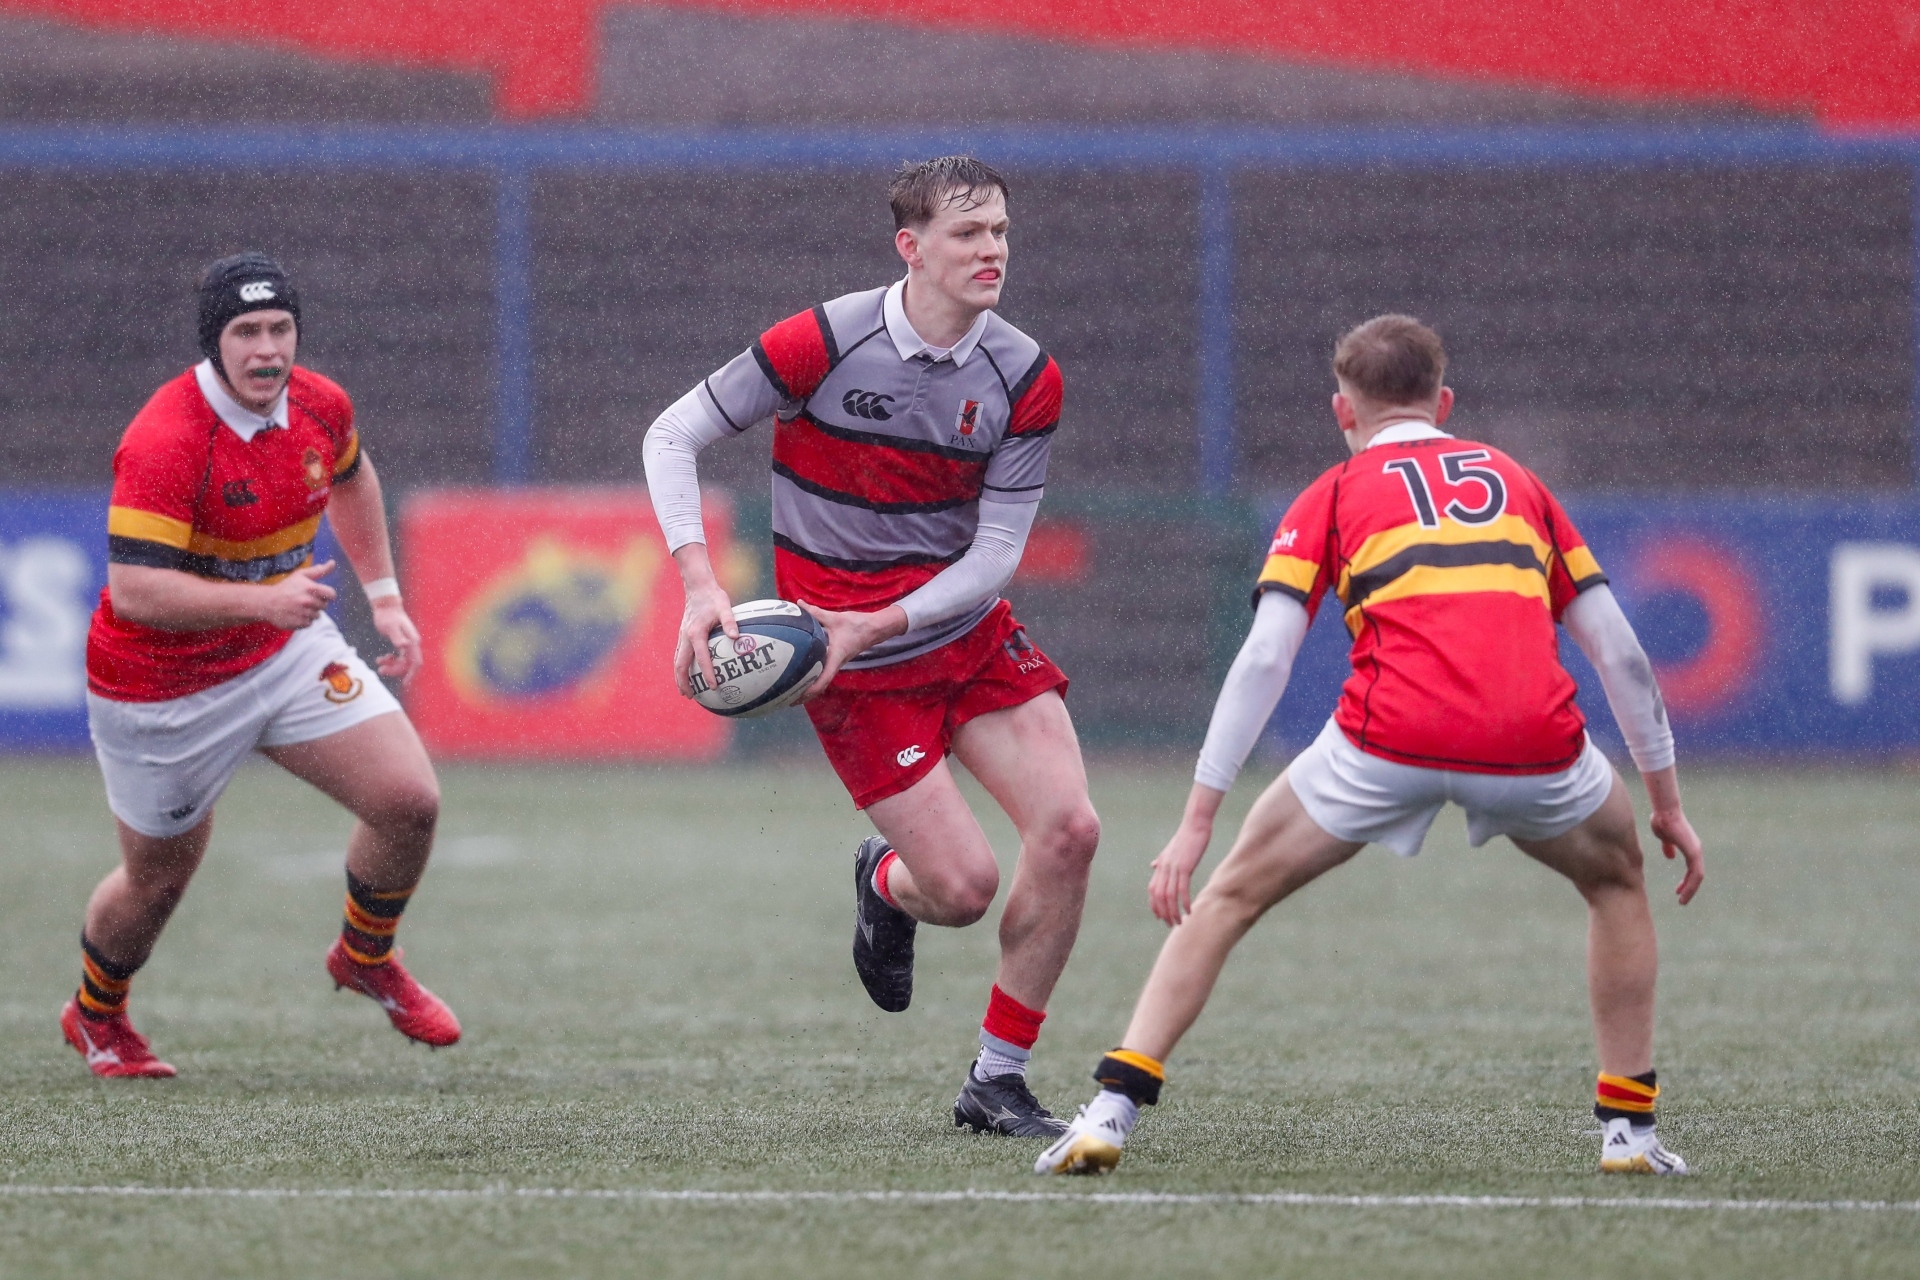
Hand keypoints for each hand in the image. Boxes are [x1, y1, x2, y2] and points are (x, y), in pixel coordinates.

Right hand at [258, 560, 335, 629]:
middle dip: (317, 603)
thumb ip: (319, 570)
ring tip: (298, 607)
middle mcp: (308, 601)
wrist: (267, 602)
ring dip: (310, 612)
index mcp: (311, 588)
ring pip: (317, 615)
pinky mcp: (299, 623)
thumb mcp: (301, 575)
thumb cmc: (286, 587)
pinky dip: (304, 620)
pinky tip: (295, 614)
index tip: (321, 594)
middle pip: (324, 606)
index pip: (332, 595)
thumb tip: (333, 562)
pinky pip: (309, 623)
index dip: (328, 595)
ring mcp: (304, 613)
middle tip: (303, 599)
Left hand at [370, 597, 422, 684]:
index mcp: (412, 642)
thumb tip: (403, 646)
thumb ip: (397, 637)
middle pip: (408, 664)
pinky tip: (381, 659)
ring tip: (378, 664)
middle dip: (396, 670)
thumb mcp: (390, 627)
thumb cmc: (387, 616)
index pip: (416, 662)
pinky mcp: (402, 643)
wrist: (386, 606)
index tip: (405, 683)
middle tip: (381, 670)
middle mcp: (412, 644)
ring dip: (392, 666)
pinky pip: (399, 658)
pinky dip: (390, 661)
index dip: (411, 674)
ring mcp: (408, 644)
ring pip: (403, 662)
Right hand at [675, 578, 738, 697]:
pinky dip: (680, 668)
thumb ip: (730, 621)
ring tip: (685, 692)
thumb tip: (737, 637)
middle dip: (683, 682)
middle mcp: (685, 637)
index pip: (701, 658)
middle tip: (690, 697)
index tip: (713, 687)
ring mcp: (682, 637)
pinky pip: (679, 655)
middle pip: (680, 664)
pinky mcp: (683, 636)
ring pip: (677, 661)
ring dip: (679, 677)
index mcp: (696, 633)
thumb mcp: (724, 606)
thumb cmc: (713, 597)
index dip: (707, 673)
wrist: (697, 587)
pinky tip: (687, 675)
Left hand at [796, 602, 907, 702]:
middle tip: (786, 699)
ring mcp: (836, 664)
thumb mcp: (835, 618)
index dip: (811, 690)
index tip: (798, 696)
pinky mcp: (836, 661)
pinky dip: (813, 679)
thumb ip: (815, 612)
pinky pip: (823, 674)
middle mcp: (835, 664)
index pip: (824, 679)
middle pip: (820, 686)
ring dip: (808, 689)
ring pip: (822, 682)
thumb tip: (799, 604)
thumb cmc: (857, 625)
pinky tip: (801, 676)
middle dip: (804, 695)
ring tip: (791, 693)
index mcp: (835, 657)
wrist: (874, 628)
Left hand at [1149, 816, 1213, 925]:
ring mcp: (1174, 867)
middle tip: (1171, 924)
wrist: (1195, 823)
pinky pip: (1182, 889)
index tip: (1161, 917)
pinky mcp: (1185, 867)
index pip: (1152, 890)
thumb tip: (1153, 866)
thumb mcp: (1170, 850)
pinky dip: (1184, 902)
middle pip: (1159, 896)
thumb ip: (1162, 860)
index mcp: (1161, 865)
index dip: (1155, 905)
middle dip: (1164, 913)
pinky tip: (1189, 911)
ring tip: (1180, 922)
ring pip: (1169, 895)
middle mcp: (1164, 867)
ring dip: (1173, 911)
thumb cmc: (1186, 836)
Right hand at [1651, 807, 1704, 904]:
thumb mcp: (1664, 838)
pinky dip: (1690, 885)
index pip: (1692, 869)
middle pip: (1697, 875)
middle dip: (1690, 888)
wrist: (1664, 812)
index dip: (1687, 881)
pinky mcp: (1693, 852)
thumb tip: (1670, 856)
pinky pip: (1695, 873)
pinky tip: (1682, 892)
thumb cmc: (1662, 820)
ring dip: (1691, 890)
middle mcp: (1696, 850)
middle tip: (1682, 899)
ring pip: (1698, 877)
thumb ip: (1668, 847)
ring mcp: (1696, 851)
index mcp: (1690, 847)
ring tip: (1682, 901)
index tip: (1678, 890)